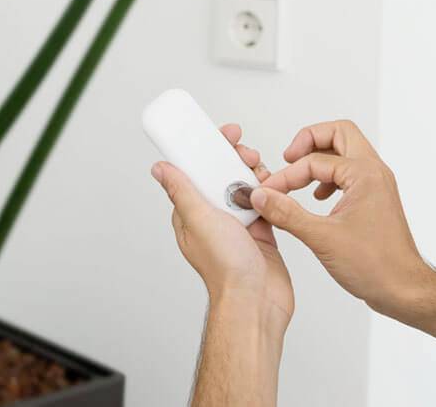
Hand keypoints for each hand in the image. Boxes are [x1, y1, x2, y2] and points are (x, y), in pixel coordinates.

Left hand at [151, 124, 292, 328]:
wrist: (256, 301)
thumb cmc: (226, 269)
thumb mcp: (200, 220)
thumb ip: (182, 192)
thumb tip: (160, 169)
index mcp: (192, 216)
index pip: (196, 173)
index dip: (208, 150)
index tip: (224, 135)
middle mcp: (213, 219)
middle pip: (223, 176)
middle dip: (236, 159)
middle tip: (247, 154)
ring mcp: (238, 226)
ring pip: (247, 187)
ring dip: (256, 175)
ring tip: (263, 174)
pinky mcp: (261, 232)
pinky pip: (265, 203)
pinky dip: (271, 193)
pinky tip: (275, 188)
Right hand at [248, 120, 427, 316]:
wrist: (404, 289)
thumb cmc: (377, 266)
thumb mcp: (322, 238)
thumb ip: (287, 214)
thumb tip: (262, 196)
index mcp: (365, 174)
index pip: (314, 161)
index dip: (286, 175)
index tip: (268, 192)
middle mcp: (374, 173)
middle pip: (339, 133)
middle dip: (309, 141)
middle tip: (288, 158)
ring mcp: (377, 185)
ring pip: (345, 152)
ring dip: (320, 158)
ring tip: (299, 177)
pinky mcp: (374, 199)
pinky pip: (349, 173)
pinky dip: (329, 177)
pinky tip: (317, 197)